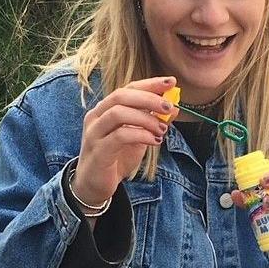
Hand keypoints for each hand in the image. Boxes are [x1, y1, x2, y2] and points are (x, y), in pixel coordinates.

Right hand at [72, 76, 178, 206]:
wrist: (94, 185)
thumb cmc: (116, 158)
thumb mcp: (138, 137)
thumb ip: (152, 122)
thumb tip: (174, 108)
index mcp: (105, 109)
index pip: (127, 88)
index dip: (149, 84)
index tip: (170, 82)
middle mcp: (96, 116)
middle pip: (121, 96)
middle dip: (148, 98)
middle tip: (169, 107)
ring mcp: (94, 133)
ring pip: (118, 113)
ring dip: (145, 118)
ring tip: (162, 128)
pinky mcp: (98, 151)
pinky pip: (119, 136)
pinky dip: (140, 135)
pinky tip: (154, 140)